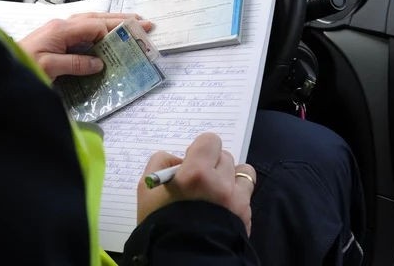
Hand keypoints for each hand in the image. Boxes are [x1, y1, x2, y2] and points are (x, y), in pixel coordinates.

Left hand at [18, 13, 152, 79]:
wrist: (2, 65)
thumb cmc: (22, 63)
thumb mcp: (49, 66)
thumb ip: (75, 63)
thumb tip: (98, 62)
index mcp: (62, 29)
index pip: (95, 26)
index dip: (114, 32)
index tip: (133, 37)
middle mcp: (62, 25)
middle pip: (96, 18)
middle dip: (120, 20)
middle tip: (143, 22)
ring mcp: (58, 30)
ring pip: (91, 21)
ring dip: (111, 22)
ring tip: (131, 23)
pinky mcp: (56, 37)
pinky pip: (83, 29)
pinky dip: (99, 28)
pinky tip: (106, 33)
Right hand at [136, 133, 255, 233]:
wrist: (183, 258)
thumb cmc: (160, 222)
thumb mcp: (146, 189)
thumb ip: (160, 163)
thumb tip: (178, 159)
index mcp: (197, 173)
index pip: (210, 141)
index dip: (200, 149)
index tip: (191, 162)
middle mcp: (221, 183)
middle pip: (225, 156)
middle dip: (212, 163)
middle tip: (199, 180)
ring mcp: (238, 200)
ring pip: (242, 171)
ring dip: (230, 176)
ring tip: (217, 189)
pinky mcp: (247, 215)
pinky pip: (246, 193)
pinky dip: (236, 194)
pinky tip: (223, 205)